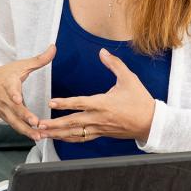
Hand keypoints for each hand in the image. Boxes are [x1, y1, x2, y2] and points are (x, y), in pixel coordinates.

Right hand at [0, 45, 56, 140]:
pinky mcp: (6, 117)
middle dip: (25, 117)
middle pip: (15, 109)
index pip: (10, 89)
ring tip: (38, 136)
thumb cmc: (6, 74)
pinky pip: (15, 126)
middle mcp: (5, 98)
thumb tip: (54, 47)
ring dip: (26, 130)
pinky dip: (25, 133)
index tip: (17, 100)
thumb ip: (38, 59)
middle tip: (35, 123)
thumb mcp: (20, 65)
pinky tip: (36, 138)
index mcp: (8, 83)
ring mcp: (5, 110)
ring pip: (15, 122)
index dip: (13, 95)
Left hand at [36, 48, 154, 141]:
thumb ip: (114, 64)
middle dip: (54, 124)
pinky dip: (69, 138)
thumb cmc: (140, 101)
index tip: (51, 102)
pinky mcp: (101, 134)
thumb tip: (102, 52)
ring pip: (74, 133)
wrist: (151, 123)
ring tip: (42, 133)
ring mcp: (99, 128)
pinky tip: (58, 138)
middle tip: (38, 125)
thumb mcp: (129, 78)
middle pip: (72, 122)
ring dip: (57, 134)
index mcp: (103, 103)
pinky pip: (82, 138)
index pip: (80, 103)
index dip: (65, 103)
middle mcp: (99, 118)